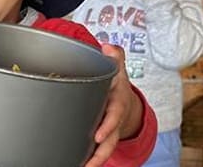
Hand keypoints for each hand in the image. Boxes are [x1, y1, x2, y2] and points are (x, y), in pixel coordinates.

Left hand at [84, 44, 141, 166]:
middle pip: (110, 140)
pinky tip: (76, 164)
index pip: (115, 114)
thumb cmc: (117, 82)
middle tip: (89, 165)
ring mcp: (108, 130)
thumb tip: (108, 47)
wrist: (126, 98)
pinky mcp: (101, 136)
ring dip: (94, 162)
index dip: (108, 126)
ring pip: (104, 150)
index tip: (97, 136)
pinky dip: (89, 159)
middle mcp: (114, 119)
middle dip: (100, 154)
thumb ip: (116, 55)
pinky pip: (96, 150)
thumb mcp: (118, 67)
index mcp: (118, 102)